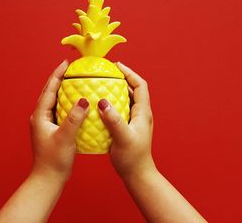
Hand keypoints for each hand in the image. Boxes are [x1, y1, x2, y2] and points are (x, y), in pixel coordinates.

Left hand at [29, 60, 89, 181]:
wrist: (48, 179)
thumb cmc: (54, 160)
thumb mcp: (65, 137)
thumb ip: (74, 118)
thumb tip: (83, 100)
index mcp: (40, 116)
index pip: (49, 89)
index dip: (58, 75)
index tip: (66, 63)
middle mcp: (40, 117)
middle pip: (50, 92)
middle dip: (60, 79)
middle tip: (72, 68)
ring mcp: (45, 124)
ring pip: (55, 101)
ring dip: (64, 90)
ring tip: (75, 80)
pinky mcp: (52, 130)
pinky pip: (60, 110)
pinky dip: (68, 103)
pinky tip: (78, 103)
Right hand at [98, 62, 155, 178]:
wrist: (137, 174)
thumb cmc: (132, 158)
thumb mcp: (122, 137)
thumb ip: (113, 119)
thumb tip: (103, 101)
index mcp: (142, 113)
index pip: (140, 85)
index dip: (130, 73)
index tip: (117, 66)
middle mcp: (141, 114)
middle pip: (134, 89)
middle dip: (122, 78)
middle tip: (106, 72)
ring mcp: (135, 121)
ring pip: (127, 99)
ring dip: (116, 90)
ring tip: (102, 84)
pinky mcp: (128, 127)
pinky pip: (120, 109)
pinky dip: (112, 103)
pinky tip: (99, 106)